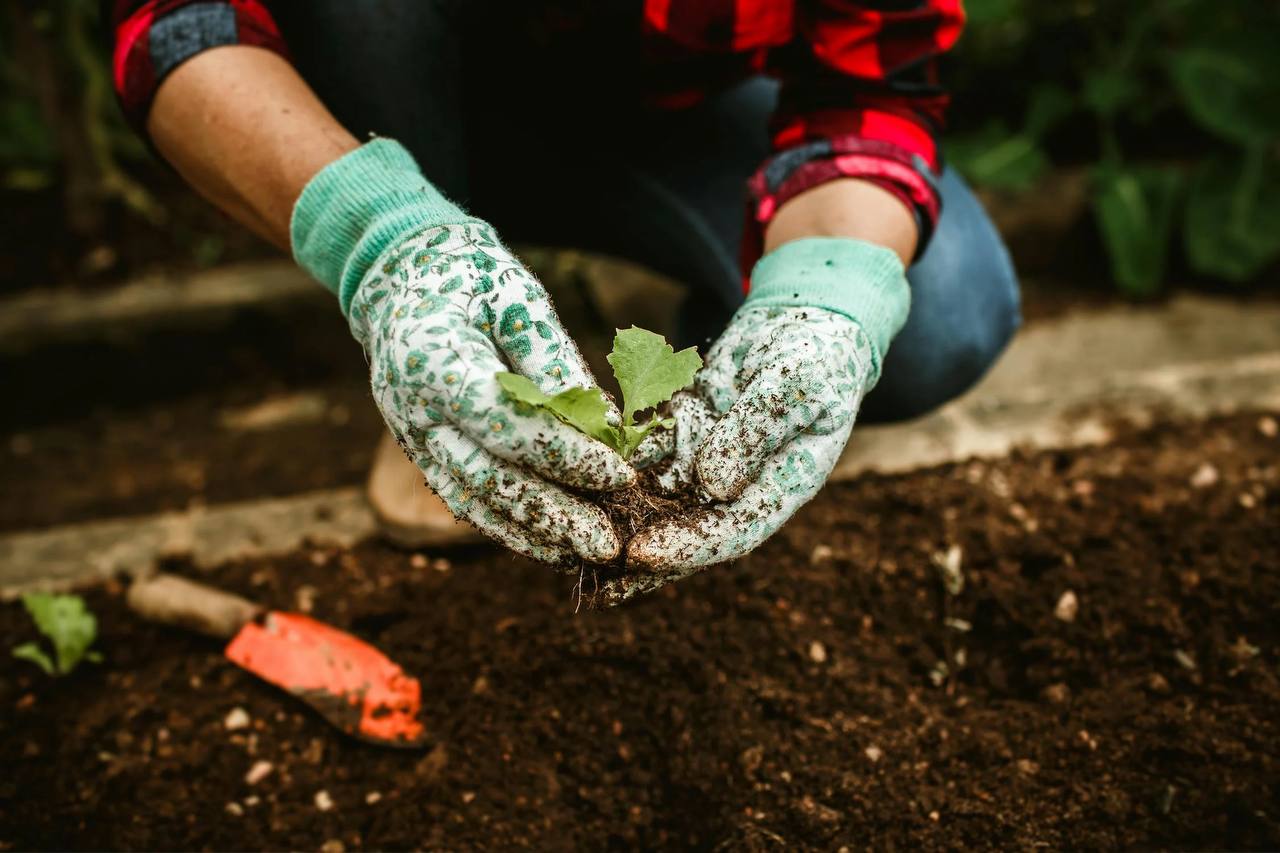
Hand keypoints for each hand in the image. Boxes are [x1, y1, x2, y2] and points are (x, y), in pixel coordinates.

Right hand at [291, 140, 634, 565]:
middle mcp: (413, 411)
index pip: (505, 425)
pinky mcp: (422, 452)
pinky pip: (465, 499)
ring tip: (587, 553)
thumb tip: (606, 425)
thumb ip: (554, 362)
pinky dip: (509, 526)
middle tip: (609, 543)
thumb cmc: (468, 276)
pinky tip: (552, 544)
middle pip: (487, 478)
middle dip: (553, 515)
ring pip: (473, 501)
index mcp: (433, 363)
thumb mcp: (517, 298)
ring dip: (533, 534)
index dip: (564, 455)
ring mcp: (412, 438)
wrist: (399, 276)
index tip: (618, 475)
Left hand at [604, 238, 910, 601]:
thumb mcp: (794, 388)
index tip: (641, 554)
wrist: (803, 322)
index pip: (732, 531)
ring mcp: (708, 459)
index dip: (687, 548)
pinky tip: (573, 463)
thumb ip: (756, 431)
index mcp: (781, 488)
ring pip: (657, 495)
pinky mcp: (682, 432)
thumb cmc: (817, 356)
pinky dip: (611, 460)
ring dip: (615, 513)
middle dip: (639, 551)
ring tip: (566, 530)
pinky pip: (643, 450)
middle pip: (686, 529)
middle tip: (589, 569)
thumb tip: (714, 484)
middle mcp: (739, 485)